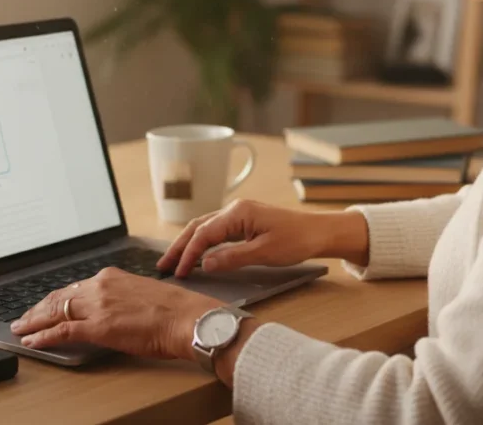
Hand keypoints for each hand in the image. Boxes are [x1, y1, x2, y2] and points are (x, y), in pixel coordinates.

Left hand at [9, 267, 222, 359]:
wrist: (186, 318)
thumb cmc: (173, 310)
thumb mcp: (141, 294)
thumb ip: (120, 298)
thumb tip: (109, 310)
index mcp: (111, 277)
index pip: (73, 288)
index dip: (54, 299)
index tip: (44, 306)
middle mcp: (100, 286)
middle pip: (59, 297)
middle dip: (38, 309)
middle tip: (24, 319)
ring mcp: (98, 306)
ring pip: (55, 312)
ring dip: (35, 322)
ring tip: (22, 329)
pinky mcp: (98, 327)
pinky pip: (63, 331)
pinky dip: (44, 336)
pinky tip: (34, 341)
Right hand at [156, 198, 369, 277]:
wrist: (319, 232)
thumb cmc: (297, 240)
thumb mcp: (264, 252)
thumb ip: (233, 258)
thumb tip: (206, 264)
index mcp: (238, 213)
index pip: (204, 233)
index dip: (189, 253)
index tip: (179, 272)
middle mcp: (235, 210)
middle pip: (197, 227)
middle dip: (179, 246)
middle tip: (164, 266)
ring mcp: (239, 215)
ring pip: (204, 228)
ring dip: (188, 244)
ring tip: (174, 262)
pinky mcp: (244, 222)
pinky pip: (216, 231)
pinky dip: (201, 242)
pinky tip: (196, 254)